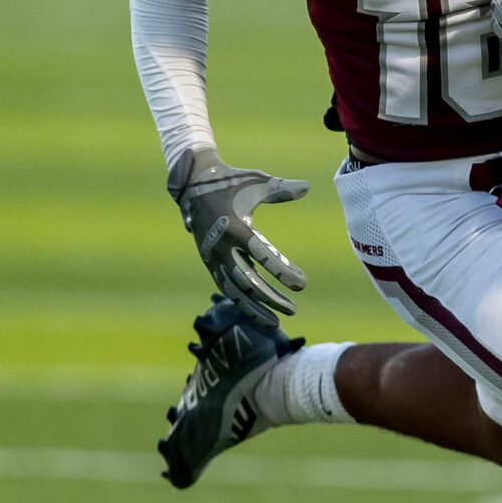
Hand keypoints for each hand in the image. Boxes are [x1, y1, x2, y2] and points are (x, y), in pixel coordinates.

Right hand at [168, 145, 308, 315]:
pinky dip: (241, 302)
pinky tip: (258, 312)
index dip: (282, 271)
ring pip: (234, 290)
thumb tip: (307, 187)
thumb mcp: (256, 181)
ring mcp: (213, 256)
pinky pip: (225, 287)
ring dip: (255, 307)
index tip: (301, 284)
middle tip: (293, 308)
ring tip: (276, 321)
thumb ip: (282, 188)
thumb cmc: (231, 181)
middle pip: (248, 280)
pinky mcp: (209, 262)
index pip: (262, 255)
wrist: (194, 184)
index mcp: (235, 226)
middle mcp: (221, 246)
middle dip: (271, 297)